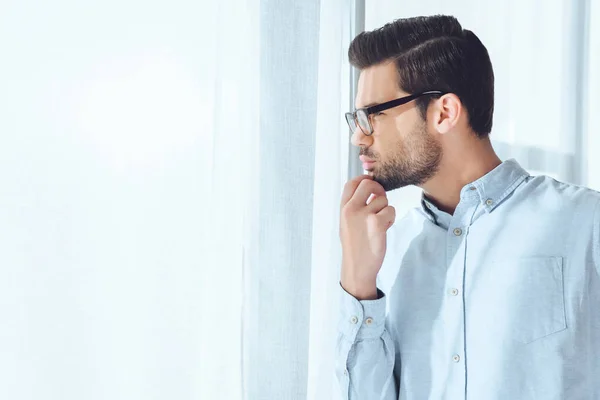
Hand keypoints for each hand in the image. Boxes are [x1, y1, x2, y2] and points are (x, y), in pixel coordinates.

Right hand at [339, 175, 395, 299]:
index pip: (351, 183)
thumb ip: (354, 206)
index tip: (371, 185)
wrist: (357, 267)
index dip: (363, 179)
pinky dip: (391, 218)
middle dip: (379, 189)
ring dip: (386, 209)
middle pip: (368, 184)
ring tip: (380, 223)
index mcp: (343, 208)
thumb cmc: (354, 246)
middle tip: (380, 199)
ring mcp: (364, 216)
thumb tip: (368, 188)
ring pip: (383, 200)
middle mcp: (351, 209)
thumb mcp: (346, 223)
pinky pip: (390, 210)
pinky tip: (385, 228)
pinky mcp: (377, 224)